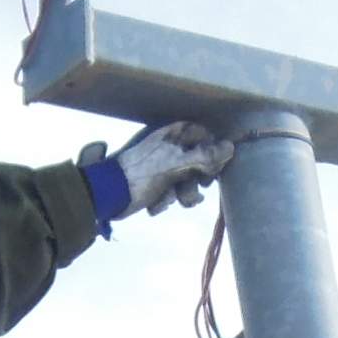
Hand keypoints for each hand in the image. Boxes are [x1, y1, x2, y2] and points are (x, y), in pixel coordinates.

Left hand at [81, 121, 234, 224]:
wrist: (106, 195)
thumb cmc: (142, 175)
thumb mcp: (176, 165)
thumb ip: (205, 157)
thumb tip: (231, 146)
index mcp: (173, 134)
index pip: (204, 135)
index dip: (212, 153)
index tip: (214, 170)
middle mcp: (168, 146)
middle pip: (197, 160)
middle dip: (195, 180)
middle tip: (194, 190)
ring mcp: (160, 164)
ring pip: (184, 179)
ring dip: (181, 194)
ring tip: (169, 200)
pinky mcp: (152, 182)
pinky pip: (169, 189)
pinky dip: (164, 199)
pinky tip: (154, 204)